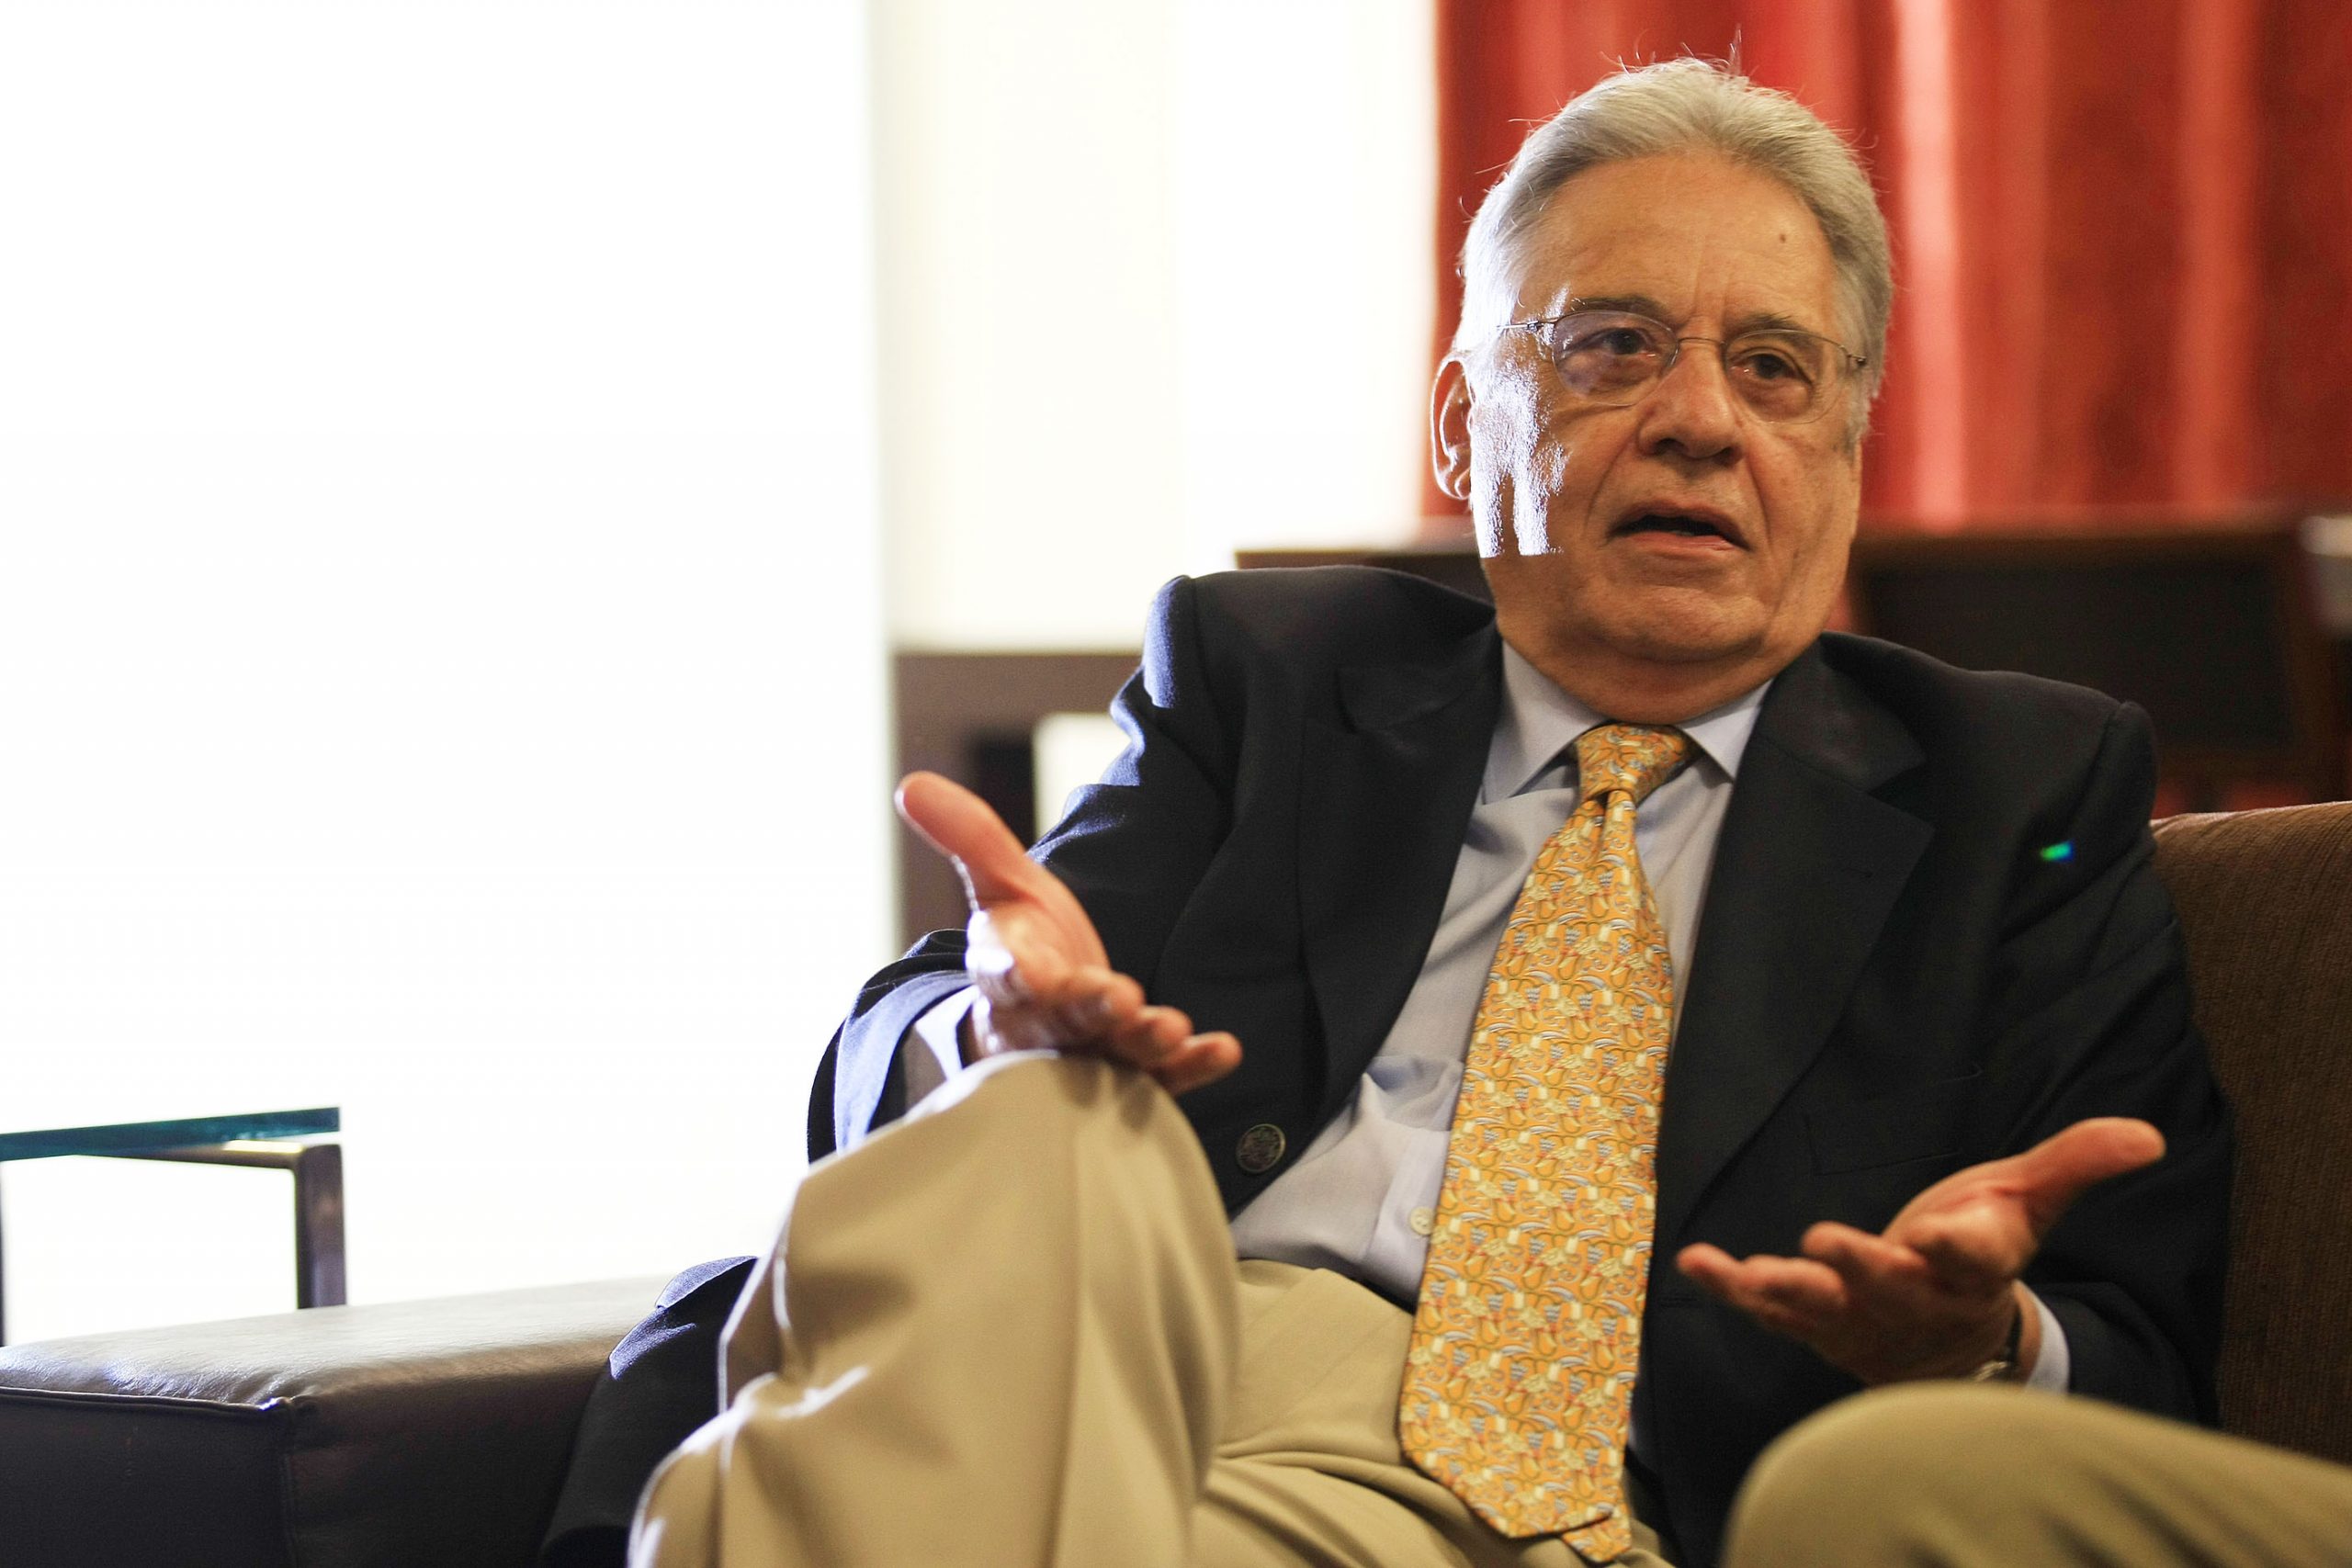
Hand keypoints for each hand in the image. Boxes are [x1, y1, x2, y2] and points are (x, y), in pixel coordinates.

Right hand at [895, 771, 1240, 1094]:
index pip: (1005, 976)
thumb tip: (909, 782)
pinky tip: (1225, 1050)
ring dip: (1141, 1043)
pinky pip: (1164, 1081)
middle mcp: (1043, 1025)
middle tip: (1122, 998)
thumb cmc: (1026, 944)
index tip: (1035, 972)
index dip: (1019, 976)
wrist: (1046, 1020)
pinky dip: (1193, 1068)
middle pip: (1060, 1023)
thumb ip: (967, 836)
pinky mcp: (1133, 1080)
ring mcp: (1088, 1058)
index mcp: (1006, 975)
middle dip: (1088, 1011)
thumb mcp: (1000, 885)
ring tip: (1170, 1027)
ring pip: (1110, 1057)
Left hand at [1675, 1117, 2164, 1384]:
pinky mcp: (1811, 1322)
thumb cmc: (1984, 1250)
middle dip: (1860, 1269)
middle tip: (1825, 1243)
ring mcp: (1858, 1318)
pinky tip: (1694, 1262)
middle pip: (1889, 1290)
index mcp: (1973, 1270)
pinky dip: (1730, 1288)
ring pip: (1823, 1313)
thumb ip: (2077, 1162)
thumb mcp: (2030, 1201)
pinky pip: (1766, 1309)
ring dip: (1787, 1294)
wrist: (1951, 1342)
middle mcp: (1915, 1301)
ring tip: (1755, 1274)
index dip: (1957, 1246)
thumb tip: (2147, 1133)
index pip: (1974, 1260)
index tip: (1940, 1231)